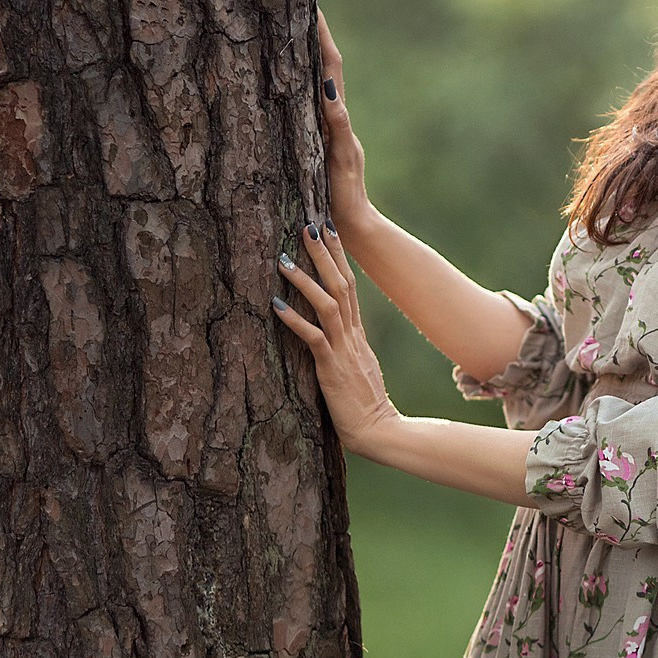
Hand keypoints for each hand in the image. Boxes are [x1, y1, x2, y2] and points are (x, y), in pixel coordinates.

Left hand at [272, 219, 398, 452]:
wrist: (380, 431)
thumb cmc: (363, 406)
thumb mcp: (355, 368)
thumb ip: (343, 349)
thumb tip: (328, 335)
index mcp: (358, 335)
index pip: (350, 287)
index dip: (339, 257)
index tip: (328, 231)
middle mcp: (353, 336)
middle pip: (342, 285)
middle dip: (325, 254)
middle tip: (310, 225)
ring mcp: (344, 351)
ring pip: (327, 305)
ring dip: (306, 279)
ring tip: (284, 258)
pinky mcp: (332, 368)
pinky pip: (314, 338)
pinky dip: (295, 319)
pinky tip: (276, 304)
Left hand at [316, 6, 372, 234]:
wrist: (352, 227)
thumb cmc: (325, 196)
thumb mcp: (306, 159)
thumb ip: (301, 135)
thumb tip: (280, 111)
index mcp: (327, 119)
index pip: (321, 71)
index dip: (314, 40)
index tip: (306, 7)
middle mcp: (338, 121)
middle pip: (332, 71)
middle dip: (322, 37)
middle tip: (314, 3)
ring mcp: (344, 137)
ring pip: (336, 92)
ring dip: (328, 62)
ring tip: (320, 32)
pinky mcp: (345, 158)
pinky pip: (339, 130)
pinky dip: (334, 111)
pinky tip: (327, 92)